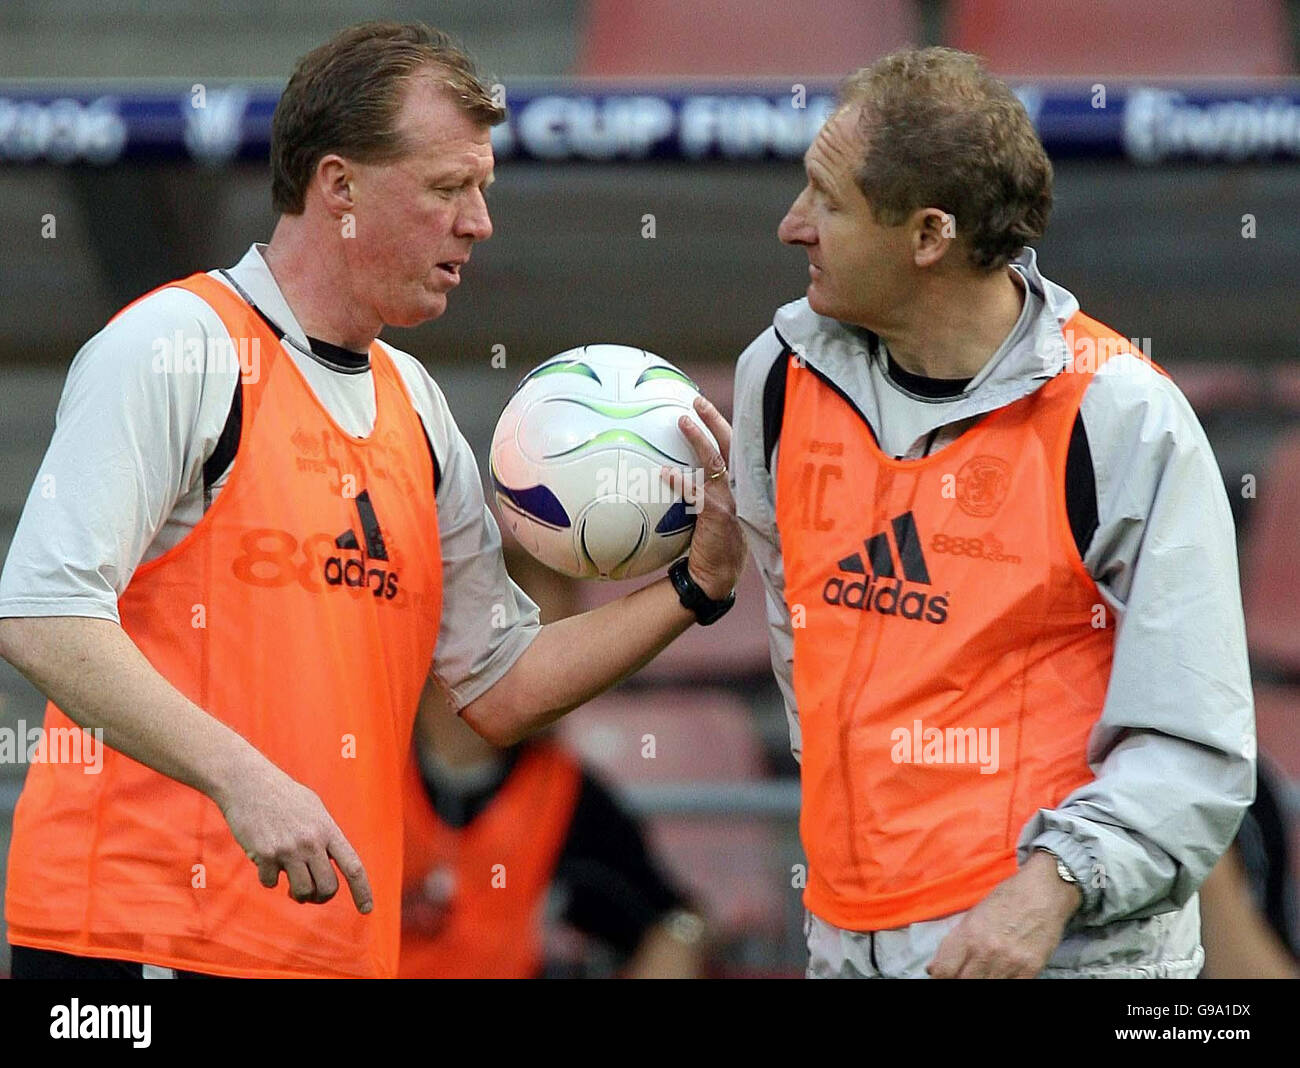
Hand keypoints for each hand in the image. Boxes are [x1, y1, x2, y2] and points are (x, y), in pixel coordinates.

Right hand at [215, 755, 373, 913]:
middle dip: (320, 896)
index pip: (353, 866)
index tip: (367, 909)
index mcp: (327, 830)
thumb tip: (329, 865)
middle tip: (311, 893)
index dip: (362, 890)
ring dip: (296, 893)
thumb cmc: (283, 796)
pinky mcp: (265, 855)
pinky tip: (264, 859)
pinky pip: (270, 883)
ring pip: (301, 892)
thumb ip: (324, 836)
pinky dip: (268, 878)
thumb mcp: (314, 809)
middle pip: (327, 887)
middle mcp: (311, 842)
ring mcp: (288, 849)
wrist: (249, 783)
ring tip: (290, 881)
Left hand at [663, 394, 745, 600]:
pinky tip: (666, 472)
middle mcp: (741, 487)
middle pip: (731, 444)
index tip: (703, 404)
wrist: (718, 575)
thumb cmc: (711, 542)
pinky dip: (682, 481)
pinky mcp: (719, 514)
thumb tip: (672, 467)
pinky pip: (698, 492)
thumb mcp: (714, 511)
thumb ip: (702, 489)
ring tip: (682, 420)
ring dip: (699, 440)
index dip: (722, 423)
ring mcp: (732, 499)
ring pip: (715, 461)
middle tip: (696, 400)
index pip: (735, 446)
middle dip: (714, 419)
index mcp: (741, 484)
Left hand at [926, 851, 1080, 977]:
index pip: (944, 970)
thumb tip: (934, 968)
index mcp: (969, 933)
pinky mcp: (1030, 970)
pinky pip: (1010, 987)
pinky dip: (1002, 983)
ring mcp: (1009, 962)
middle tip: (963, 973)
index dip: (940, 975)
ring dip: (981, 980)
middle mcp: (987, 950)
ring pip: (986, 986)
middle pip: (964, 982)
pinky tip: (1000, 975)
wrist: (1044, 892)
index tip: (943, 975)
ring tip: (982, 971)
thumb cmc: (1007, 897)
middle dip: (959, 980)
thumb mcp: (974, 914)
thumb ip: (955, 942)